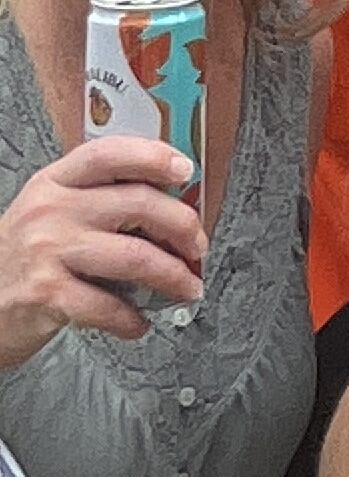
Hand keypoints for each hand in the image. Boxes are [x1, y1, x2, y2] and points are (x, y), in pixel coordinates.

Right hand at [0, 137, 205, 367]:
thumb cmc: (23, 258)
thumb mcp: (50, 212)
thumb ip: (98, 200)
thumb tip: (169, 205)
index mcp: (55, 182)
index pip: (110, 154)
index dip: (154, 157)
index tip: (185, 170)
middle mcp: (51, 210)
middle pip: (139, 204)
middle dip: (184, 227)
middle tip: (197, 246)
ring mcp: (48, 251)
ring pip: (136, 257)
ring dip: (174, 276)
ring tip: (187, 288)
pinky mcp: (47, 295)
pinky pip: (109, 307)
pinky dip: (133, 320)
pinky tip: (138, 323)